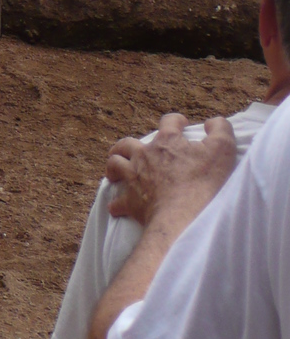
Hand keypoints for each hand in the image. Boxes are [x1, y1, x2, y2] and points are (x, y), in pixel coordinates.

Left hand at [106, 113, 235, 226]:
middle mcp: (145, 155)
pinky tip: (116, 207)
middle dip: (129, 145)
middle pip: (129, 143)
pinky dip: (117, 204)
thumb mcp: (222, 151)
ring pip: (116, 164)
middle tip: (133, 150)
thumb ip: (220, 131)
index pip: (169, 122)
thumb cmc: (204, 183)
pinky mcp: (131, 201)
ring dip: (115, 166)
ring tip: (115, 171)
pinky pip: (118, 202)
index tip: (180, 124)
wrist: (183, 217)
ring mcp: (135, 177)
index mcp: (167, 142)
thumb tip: (213, 121)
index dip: (176, 121)